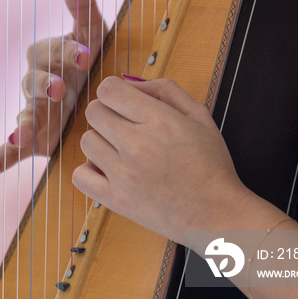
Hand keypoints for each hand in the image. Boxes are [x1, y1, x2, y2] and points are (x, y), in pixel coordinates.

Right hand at [0, 0, 106, 177]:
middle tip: (60, 89)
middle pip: (35, 82)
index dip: (67, 52)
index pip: (53, 51)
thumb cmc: (88, 60)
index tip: (85, 53)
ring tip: (21, 135)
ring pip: (24, 115)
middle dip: (46, 85)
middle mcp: (35, 83)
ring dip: (23, 124)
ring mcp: (31, 111)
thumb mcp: (92, 29)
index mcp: (48, 57)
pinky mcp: (30, 139)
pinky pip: (6, 153)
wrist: (89, 98)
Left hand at [73, 77, 252, 243]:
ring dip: (100, 142)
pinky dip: (89, 171)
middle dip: (107, 114)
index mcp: (158, 120)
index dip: (114, 92)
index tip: (124, 104)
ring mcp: (122, 174)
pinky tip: (109, 171)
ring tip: (121, 152)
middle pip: (93, 112)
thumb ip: (165, 90)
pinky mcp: (115, 200)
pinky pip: (79, 176)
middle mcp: (136, 144)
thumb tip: (131, 84)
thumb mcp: (199, 116)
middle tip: (125, 128)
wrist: (217, 214)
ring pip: (86, 142)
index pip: (108, 89)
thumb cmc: (211, 164)